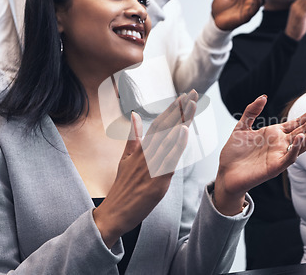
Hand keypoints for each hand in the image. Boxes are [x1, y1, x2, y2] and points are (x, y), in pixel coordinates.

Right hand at [93, 91, 197, 247]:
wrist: (114, 212)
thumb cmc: (122, 187)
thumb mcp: (125, 159)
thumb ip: (133, 138)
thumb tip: (136, 116)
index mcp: (141, 148)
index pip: (158, 124)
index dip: (172, 109)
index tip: (183, 96)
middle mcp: (146, 153)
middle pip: (165, 127)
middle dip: (180, 109)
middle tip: (192, 93)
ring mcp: (151, 166)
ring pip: (168, 139)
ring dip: (181, 121)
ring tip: (191, 104)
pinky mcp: (156, 180)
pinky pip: (169, 160)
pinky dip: (177, 145)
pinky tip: (184, 131)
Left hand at [213, 95, 305, 214]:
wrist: (225, 174)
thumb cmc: (234, 154)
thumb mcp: (242, 127)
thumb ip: (252, 111)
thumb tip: (264, 96)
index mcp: (275, 134)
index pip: (297, 122)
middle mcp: (280, 144)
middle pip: (303, 129)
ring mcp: (279, 156)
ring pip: (301, 144)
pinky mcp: (275, 167)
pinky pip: (289, 158)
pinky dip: (296, 148)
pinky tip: (301, 137)